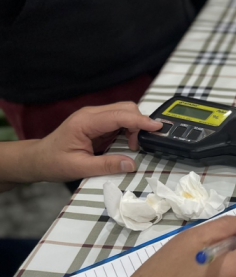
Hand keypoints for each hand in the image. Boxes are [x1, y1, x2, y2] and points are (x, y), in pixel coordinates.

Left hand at [33, 102, 161, 180]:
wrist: (37, 159)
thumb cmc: (54, 163)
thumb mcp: (79, 168)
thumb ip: (106, 165)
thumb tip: (132, 164)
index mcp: (86, 122)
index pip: (120, 116)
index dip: (141, 121)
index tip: (158, 128)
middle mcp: (91, 114)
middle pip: (125, 108)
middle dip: (139, 123)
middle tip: (140, 145)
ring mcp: (94, 116)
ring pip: (125, 112)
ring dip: (135, 126)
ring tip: (133, 146)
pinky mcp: (98, 121)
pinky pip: (120, 119)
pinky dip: (129, 128)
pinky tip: (128, 142)